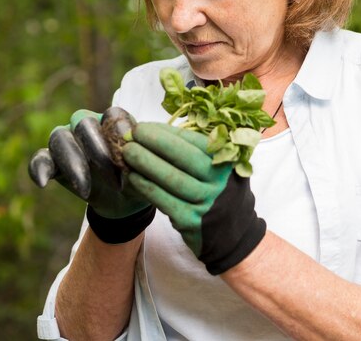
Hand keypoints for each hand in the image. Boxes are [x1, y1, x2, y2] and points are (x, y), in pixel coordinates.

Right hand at [28, 108, 153, 242]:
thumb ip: (140, 162)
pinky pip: (40, 158)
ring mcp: (67, 140)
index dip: (120, 133)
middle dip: (96, 149)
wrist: (123, 204)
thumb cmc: (137, 181)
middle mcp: (87, 124)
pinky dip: (39, 168)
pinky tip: (44, 183)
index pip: (112, 114)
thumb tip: (135, 156)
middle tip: (112, 179)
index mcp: (113, 121)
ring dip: (72, 163)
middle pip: (82, 121)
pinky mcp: (52, 160)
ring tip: (85, 190)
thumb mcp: (145, 174)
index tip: (130, 158)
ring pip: (60, 137)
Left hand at [122, 123, 265, 274]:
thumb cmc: (219, 192)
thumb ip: (197, 152)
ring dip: (146, 162)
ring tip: (128, 152)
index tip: (145, 127)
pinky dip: (146, 187)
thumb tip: (155, 134)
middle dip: (155, 142)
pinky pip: (164, 200)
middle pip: (184, 157)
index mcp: (225, 160)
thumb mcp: (219, 168)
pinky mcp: (191, 220)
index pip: (193, 141)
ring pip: (172, 178)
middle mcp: (219, 180)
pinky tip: (132, 177)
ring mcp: (206, 201)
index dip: (166, 132)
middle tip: (133, 134)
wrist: (233, 233)